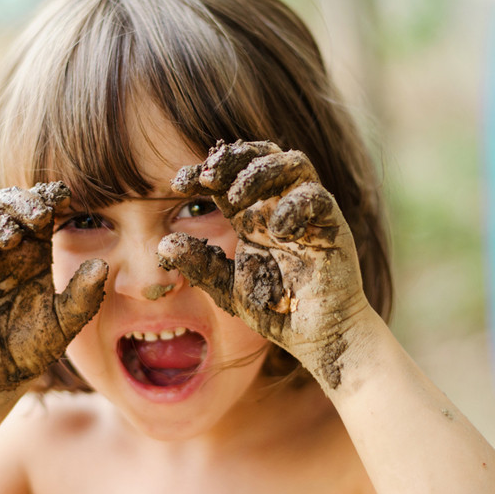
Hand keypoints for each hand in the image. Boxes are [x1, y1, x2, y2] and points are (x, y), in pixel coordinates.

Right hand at [0, 183, 107, 389]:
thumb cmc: (34, 344)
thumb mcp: (66, 322)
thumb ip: (83, 295)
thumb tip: (101, 266)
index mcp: (31, 248)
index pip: (35, 207)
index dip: (47, 196)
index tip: (63, 197)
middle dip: (16, 201)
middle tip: (38, 215)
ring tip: (9, 237)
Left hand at [157, 140, 368, 388]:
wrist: (316, 337)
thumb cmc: (276, 310)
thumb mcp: (227, 288)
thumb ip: (200, 265)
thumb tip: (163, 243)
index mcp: (251, 217)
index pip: (228, 178)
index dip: (203, 171)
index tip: (178, 183)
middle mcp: (278, 207)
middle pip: (261, 156)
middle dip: (232, 159)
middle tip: (208, 177)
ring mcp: (307, 213)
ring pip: (292, 162)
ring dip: (261, 172)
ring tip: (237, 198)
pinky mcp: (331, 226)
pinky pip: (316, 197)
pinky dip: (295, 206)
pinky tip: (277, 231)